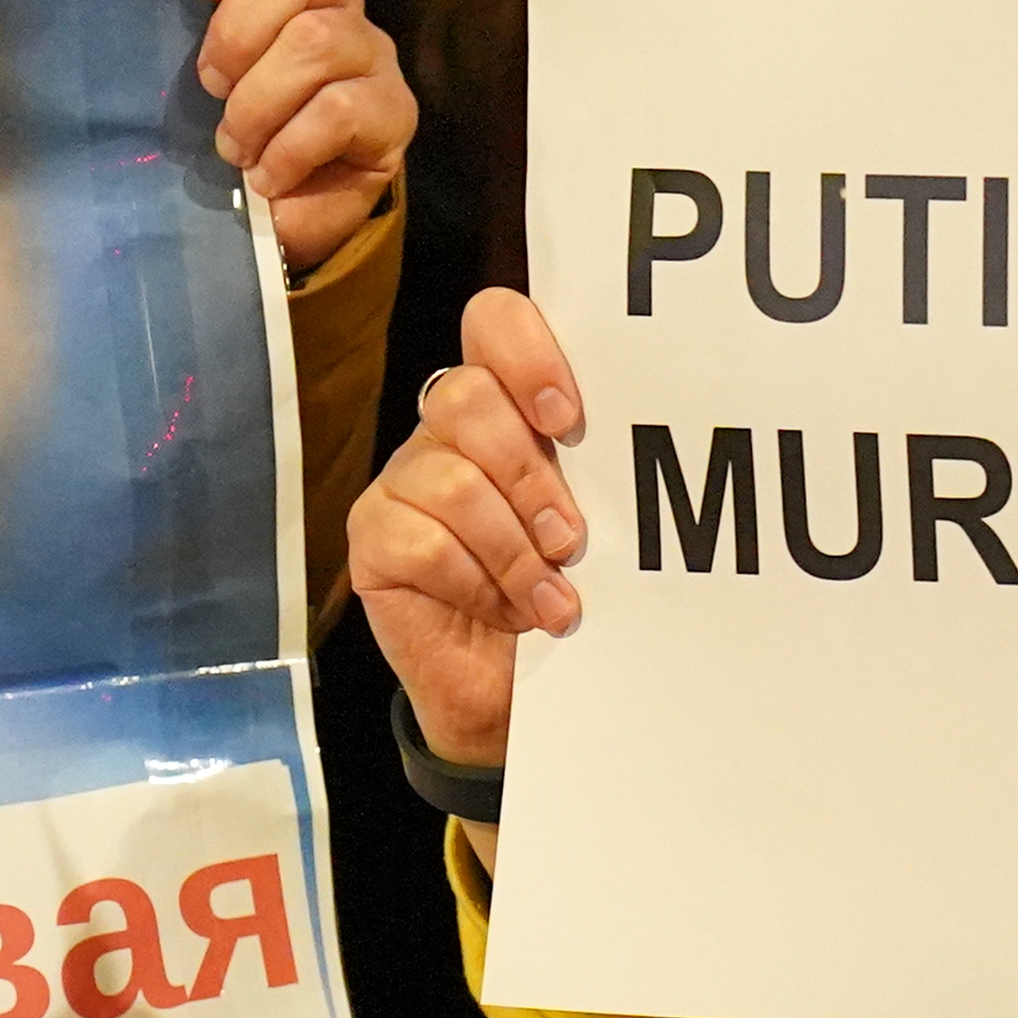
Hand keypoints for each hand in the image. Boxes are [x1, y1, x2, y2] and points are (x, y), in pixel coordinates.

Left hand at [188, 0, 414, 267]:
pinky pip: (342, 109)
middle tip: (208, 83)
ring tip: (232, 146)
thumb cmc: (210, 117)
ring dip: (258, 102)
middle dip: (239, 28)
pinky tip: (267, 176)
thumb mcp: (174, 50)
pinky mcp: (393, 113)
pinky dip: (289, 148)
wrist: (266, 211)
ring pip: (318, 40)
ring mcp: (369, 51)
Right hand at [343, 286, 582, 777]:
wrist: (520, 695)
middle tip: (571, 539)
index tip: (569, 419)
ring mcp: (404, 482)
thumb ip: (598, 471)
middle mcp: (448, 431)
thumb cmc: (564, 595)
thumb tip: (641, 442)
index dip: (527, 353)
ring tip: (552, 598)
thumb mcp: (599, 524)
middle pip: (464, 397)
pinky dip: (473, 581)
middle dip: (529, 476)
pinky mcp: (375, 539)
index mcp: (509, 404)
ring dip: (512, 548)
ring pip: (448, 478)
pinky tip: (501, 609)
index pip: (495, 322)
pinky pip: (418, 541)